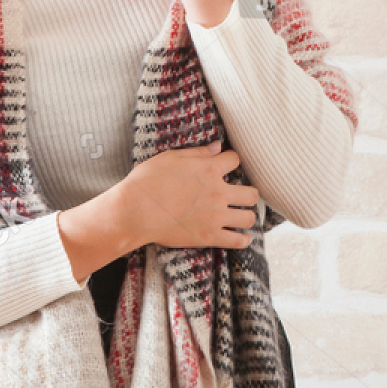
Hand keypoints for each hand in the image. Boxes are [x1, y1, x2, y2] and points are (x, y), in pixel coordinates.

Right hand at [114, 141, 257, 251]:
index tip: (226, 165)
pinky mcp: (209, 236)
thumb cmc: (147, 181)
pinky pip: (237, 241)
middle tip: (239, 195)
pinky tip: (242, 238)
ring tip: (240, 216)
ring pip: (249, 218)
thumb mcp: (170, 158)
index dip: (231, 161)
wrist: (135, 212)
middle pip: (251, 193)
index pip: (235, 160)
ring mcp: (216, 216)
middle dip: (248, 193)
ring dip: (246, 216)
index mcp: (209, 169)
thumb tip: (217, 147)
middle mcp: (218, 193)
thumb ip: (197, 153)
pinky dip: (242, 240)